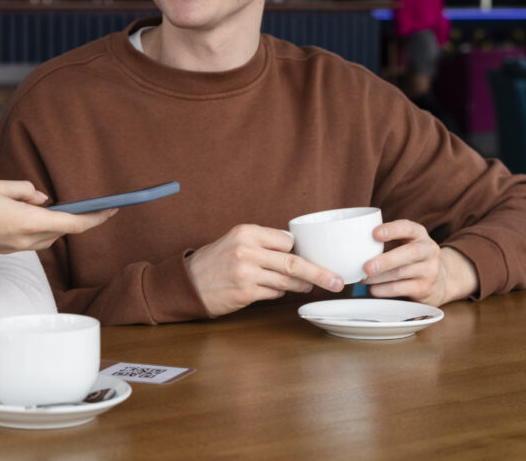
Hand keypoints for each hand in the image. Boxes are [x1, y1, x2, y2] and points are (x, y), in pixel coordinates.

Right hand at [0, 180, 117, 255]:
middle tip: (80, 201)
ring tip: (41, 203)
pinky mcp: (4, 251)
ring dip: (51, 223)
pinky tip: (24, 213)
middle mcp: (24, 240)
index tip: (112, 210)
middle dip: (70, 218)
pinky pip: (30, 240)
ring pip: (45, 237)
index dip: (96, 218)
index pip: (72, 224)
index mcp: (26, 222)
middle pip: (60, 232)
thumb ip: (26, 191)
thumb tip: (43, 198)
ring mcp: (14, 249)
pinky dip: (35, 228)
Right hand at [184, 224, 343, 316]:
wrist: (188, 284)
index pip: (287, 240)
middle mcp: (246, 250)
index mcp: (246, 232)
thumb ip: (262, 243)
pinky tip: (277, 291)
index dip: (299, 250)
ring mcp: (246, 273)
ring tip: (309, 286)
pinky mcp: (245, 293)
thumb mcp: (234, 241)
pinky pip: (274, 294)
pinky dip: (279, 294)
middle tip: (337, 281)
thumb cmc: (214, 262)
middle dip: (320, 273)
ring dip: (301, 286)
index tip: (312, 256)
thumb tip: (295, 250)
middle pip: (294, 262)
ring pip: (287, 281)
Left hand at [362, 219, 478, 305]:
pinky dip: (383, 290)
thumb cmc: (407, 256)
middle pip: (410, 253)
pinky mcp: (425, 288)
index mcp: (418, 234)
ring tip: (362, 278)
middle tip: (366, 267)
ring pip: (402, 273)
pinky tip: (372, 289)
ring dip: (378, 278)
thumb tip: (349, 242)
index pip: (408, 227)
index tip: (375, 233)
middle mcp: (428, 250)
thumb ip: (381, 240)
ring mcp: (429, 270)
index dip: (392, 230)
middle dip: (386, 260)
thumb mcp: (401, 242)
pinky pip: (402, 289)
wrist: (438, 280)